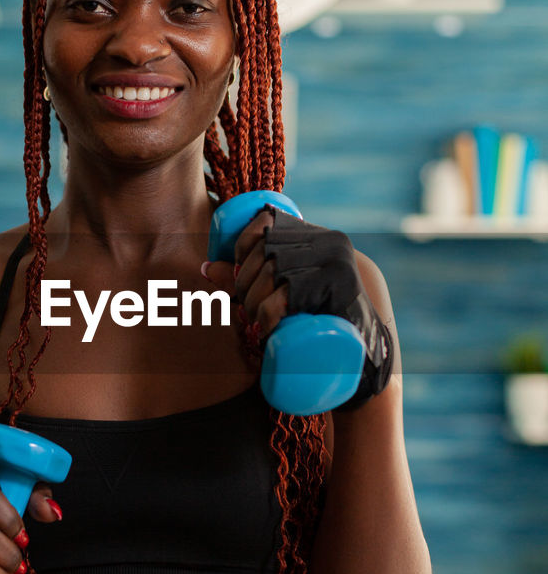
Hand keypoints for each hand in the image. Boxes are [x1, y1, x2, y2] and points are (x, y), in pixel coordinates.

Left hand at [206, 206, 393, 408]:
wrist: (368, 351)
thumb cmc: (319, 319)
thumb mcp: (288, 290)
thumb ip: (252, 275)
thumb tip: (205, 269)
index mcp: (317, 235)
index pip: (267, 222)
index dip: (242, 246)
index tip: (238, 276)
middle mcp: (329, 241)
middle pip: (266, 252)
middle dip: (244, 284)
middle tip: (245, 312)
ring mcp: (336, 262)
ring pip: (274, 272)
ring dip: (254, 302)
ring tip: (255, 324)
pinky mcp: (339, 286)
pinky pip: (290, 292)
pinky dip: (269, 313)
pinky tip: (266, 328)